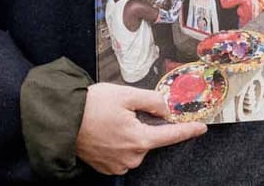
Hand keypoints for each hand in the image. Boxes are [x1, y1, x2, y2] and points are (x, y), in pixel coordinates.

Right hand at [74, 83, 206, 174]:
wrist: (62, 121)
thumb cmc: (90, 106)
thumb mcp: (125, 95)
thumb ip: (151, 101)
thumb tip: (167, 108)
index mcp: (139, 139)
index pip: (171, 135)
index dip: (188, 130)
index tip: (201, 128)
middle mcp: (131, 157)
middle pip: (150, 139)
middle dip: (144, 125)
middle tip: (126, 111)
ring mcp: (119, 165)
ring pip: (136, 147)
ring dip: (131, 134)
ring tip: (112, 120)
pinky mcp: (107, 168)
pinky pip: (123, 154)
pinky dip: (120, 143)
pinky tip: (107, 131)